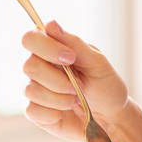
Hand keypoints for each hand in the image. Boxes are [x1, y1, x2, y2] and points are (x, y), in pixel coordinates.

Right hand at [21, 21, 128, 141]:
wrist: (112, 118)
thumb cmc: (106, 87)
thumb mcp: (98, 62)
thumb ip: (75, 44)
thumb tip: (50, 24)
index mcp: (52, 50)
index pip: (31, 38)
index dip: (47, 47)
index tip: (70, 58)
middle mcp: (40, 67)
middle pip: (28, 66)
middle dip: (58, 79)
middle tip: (79, 86)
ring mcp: (36, 90)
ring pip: (31, 90)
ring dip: (59, 98)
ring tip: (76, 99)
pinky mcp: (36, 112)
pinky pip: (32, 111)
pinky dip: (53, 113)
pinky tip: (65, 112)